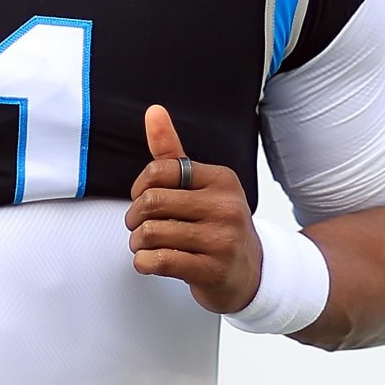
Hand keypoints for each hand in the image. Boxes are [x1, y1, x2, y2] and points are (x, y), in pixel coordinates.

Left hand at [126, 104, 263, 314]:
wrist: (250, 273)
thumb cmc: (218, 226)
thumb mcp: (200, 186)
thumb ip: (172, 151)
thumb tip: (153, 111)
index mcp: (221, 180)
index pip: (161, 170)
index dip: (139, 187)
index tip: (142, 198)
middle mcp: (226, 206)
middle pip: (152, 203)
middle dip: (134, 218)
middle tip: (138, 226)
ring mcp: (222, 240)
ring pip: (152, 233)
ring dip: (138, 243)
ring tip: (145, 245)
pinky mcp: (213, 270)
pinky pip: (160, 261)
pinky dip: (144, 262)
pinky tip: (150, 261)